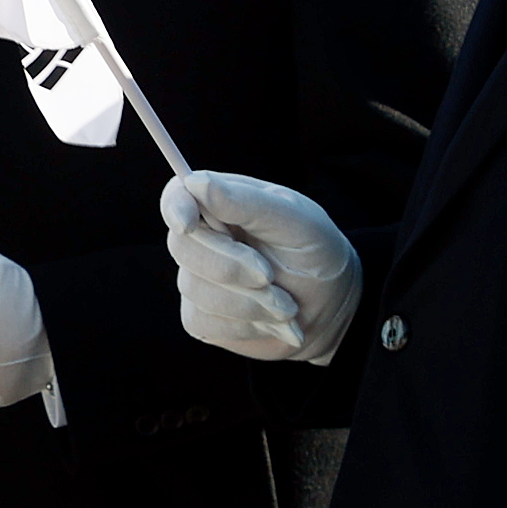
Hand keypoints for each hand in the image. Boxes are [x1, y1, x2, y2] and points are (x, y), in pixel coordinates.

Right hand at [162, 171, 363, 365]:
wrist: (332, 312)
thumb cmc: (317, 256)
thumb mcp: (298, 223)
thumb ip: (248, 202)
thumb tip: (197, 183)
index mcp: (223, 203)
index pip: (178, 195)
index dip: (175, 207)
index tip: (188, 224)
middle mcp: (204, 238)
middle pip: (183, 246)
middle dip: (232, 267)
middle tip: (271, 277)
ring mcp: (197, 278)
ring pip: (195, 288)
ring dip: (249, 302)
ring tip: (285, 305)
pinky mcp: (201, 315)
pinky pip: (203, 320)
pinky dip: (244, 324)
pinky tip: (269, 321)